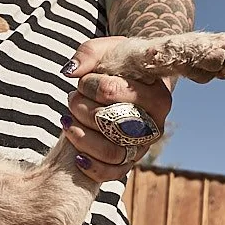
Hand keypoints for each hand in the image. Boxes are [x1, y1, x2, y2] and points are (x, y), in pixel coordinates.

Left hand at [60, 38, 171, 183]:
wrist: (130, 84)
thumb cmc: (119, 66)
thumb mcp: (107, 51)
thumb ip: (88, 54)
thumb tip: (70, 72)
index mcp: (157, 94)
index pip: (115, 91)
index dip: (90, 85)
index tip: (83, 81)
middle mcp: (155, 123)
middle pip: (113, 122)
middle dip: (83, 110)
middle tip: (72, 99)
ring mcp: (143, 145)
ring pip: (112, 151)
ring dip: (82, 138)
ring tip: (67, 122)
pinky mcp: (130, 161)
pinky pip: (112, 173)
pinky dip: (92, 167)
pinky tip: (76, 155)